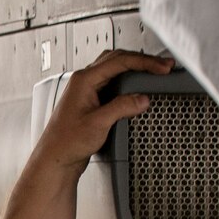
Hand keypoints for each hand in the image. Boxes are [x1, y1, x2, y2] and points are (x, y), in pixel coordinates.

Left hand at [32, 49, 176, 173]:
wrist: (55, 159)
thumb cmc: (66, 142)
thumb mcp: (98, 124)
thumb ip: (121, 108)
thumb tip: (141, 99)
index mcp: (83, 80)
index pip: (119, 61)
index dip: (144, 63)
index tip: (161, 67)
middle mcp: (84, 81)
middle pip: (117, 59)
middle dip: (142, 60)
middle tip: (162, 65)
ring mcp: (87, 90)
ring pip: (114, 69)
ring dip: (134, 68)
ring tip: (153, 71)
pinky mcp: (91, 101)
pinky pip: (112, 82)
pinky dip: (128, 80)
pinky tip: (137, 87)